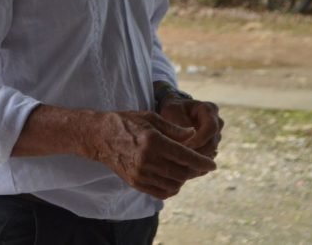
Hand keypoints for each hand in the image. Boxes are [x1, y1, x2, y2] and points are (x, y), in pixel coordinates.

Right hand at [88, 110, 216, 199]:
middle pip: (182, 173)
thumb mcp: (150, 118)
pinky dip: (172, 188)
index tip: (213, 164)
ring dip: (185, 180)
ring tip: (187, 171)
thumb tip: (194, 135)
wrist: (98, 136)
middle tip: (202, 166)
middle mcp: (147, 160)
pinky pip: (161, 192)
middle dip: (196, 171)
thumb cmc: (125, 122)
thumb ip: (174, 129)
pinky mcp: (135, 182)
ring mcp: (140, 173)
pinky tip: (174, 178)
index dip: (202, 162)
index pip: (185, 156)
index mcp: (152, 141)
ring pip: (174, 185)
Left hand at [159, 97, 223, 158]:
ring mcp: (216, 135)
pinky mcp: (212, 147)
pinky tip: (184, 165)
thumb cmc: (172, 110)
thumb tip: (188, 140)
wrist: (173, 113)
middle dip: (197, 152)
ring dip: (196, 159)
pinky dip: (197, 162)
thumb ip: (180, 124)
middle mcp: (217, 122)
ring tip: (180, 161)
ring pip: (211, 152)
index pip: (211, 127)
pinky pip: (208, 158)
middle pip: (212, 142)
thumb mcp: (172, 111)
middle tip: (180, 157)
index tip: (185, 146)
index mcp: (209, 109)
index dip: (200, 139)